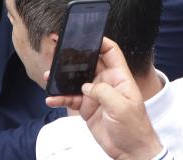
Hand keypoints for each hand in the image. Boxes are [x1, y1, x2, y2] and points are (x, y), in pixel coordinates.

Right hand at [46, 38, 163, 159]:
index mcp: (119, 77)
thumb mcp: (121, 107)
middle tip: (57, 49)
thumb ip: (104, 92)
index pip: (110, 51)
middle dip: (73, 56)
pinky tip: (51, 99)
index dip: (99, 41)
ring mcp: (95, 95)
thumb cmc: (134, 127)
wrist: (131, 151)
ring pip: (76, 80)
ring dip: (62, 78)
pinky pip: (71, 99)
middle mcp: (106, 82)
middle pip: (88, 62)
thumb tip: (86, 85)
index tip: (84, 35)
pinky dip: (60, 98)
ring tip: (48, 76)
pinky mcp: (87, 108)